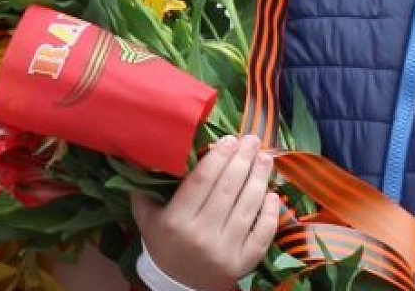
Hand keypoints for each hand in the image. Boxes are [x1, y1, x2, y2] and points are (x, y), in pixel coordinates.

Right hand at [131, 135, 279, 290]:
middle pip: (227, 189)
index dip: (217, 157)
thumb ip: (143, 190)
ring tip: (266, 159)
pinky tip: (272, 194)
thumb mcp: (146, 219)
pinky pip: (261, 234)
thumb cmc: (163, 245)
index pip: (201, 181)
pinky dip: (269, 214)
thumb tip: (142, 155)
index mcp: (175, 221)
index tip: (229, 139)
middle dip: (242, 160)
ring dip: (259, 180)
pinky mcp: (242, 263)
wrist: (177, 286)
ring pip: (246, 208)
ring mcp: (224, 251)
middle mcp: (200, 235)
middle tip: (252, 140)